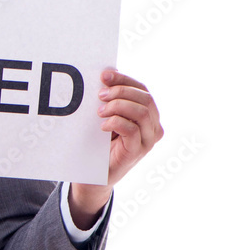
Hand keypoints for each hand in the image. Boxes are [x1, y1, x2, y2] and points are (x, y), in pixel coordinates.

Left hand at [68, 68, 162, 227]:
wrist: (95, 174)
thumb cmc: (101, 142)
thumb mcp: (107, 117)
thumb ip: (110, 101)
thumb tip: (104, 77)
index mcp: (148, 114)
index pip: (142, 89)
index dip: (124, 80)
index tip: (104, 75)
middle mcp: (153, 126)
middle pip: (145, 98)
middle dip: (120, 92)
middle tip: (99, 95)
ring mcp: (148, 140)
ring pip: (142, 112)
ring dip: (118, 106)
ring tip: (99, 112)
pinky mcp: (138, 151)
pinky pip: (132, 130)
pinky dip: (116, 122)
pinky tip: (103, 126)